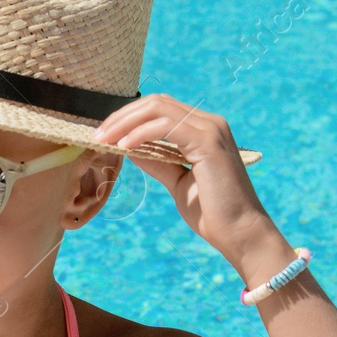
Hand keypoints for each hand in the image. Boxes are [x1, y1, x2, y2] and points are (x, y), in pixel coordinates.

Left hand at [91, 94, 272, 258]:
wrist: (240, 233)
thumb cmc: (212, 212)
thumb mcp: (176, 181)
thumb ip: (156, 160)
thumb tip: (129, 147)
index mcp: (203, 130)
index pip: (160, 109)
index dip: (128, 117)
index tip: (104, 135)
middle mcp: (210, 123)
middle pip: (156, 102)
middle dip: (121, 116)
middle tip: (96, 135)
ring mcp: (211, 129)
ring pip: (159, 108)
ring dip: (125, 122)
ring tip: (103, 139)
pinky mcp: (208, 142)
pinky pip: (166, 126)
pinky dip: (140, 133)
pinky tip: (123, 146)